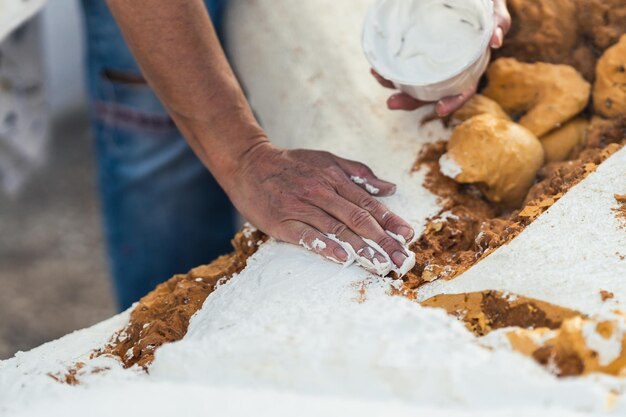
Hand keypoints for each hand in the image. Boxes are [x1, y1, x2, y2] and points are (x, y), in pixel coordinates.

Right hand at [226, 142, 414, 269]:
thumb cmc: (291, 165)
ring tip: (380, 264)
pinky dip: (327, 247)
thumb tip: (389, 187)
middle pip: (359, 219)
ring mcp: (302, 207)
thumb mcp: (326, 159)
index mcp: (335, 178)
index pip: (368, 203)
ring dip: (362, 248)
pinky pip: (309, 236)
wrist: (249, 163)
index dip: (390, 220)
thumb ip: (358, 173)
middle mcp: (322, 191)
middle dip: (383, 241)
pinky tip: (343, 259)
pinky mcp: (284, 221)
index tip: (408, 235)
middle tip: (401, 259)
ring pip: (338, 229)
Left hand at [373, 0, 511, 116]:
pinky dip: (390, 66)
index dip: (453, 102)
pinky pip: (404, 63)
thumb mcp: (493, 9)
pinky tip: (376, 64)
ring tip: (378, 76)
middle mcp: (450, 69)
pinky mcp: (418, 50)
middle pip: (432, 93)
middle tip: (391, 102)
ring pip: (414, 81)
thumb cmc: (484, 4)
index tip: (439, 110)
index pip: (464, 90)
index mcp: (471, 65)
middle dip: (410, 101)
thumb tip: (495, 41)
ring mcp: (433, 61)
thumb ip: (498, 22)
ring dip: (394, 84)